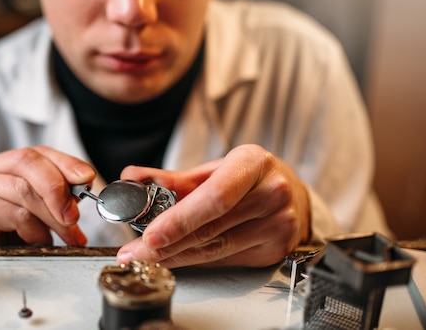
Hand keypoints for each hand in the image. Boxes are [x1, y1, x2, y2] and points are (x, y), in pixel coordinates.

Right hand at [0, 145, 95, 245]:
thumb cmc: (4, 237)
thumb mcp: (35, 212)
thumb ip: (53, 198)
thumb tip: (80, 197)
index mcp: (2, 164)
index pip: (38, 152)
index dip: (65, 162)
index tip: (86, 178)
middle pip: (28, 161)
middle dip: (58, 187)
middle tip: (74, 215)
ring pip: (25, 190)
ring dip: (52, 217)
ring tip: (64, 236)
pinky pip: (15, 214)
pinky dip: (34, 231)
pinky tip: (35, 242)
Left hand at [116, 144, 310, 267]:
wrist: (293, 194)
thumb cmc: (250, 177)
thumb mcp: (215, 168)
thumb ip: (173, 177)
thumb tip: (132, 177)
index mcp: (253, 163)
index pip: (214, 197)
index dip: (180, 219)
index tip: (151, 234)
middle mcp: (272, 193)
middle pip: (211, 229)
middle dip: (166, 245)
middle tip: (134, 252)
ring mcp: (278, 225)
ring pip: (215, 250)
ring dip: (175, 256)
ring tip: (146, 256)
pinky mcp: (275, 250)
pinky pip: (225, 260)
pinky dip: (196, 261)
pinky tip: (175, 259)